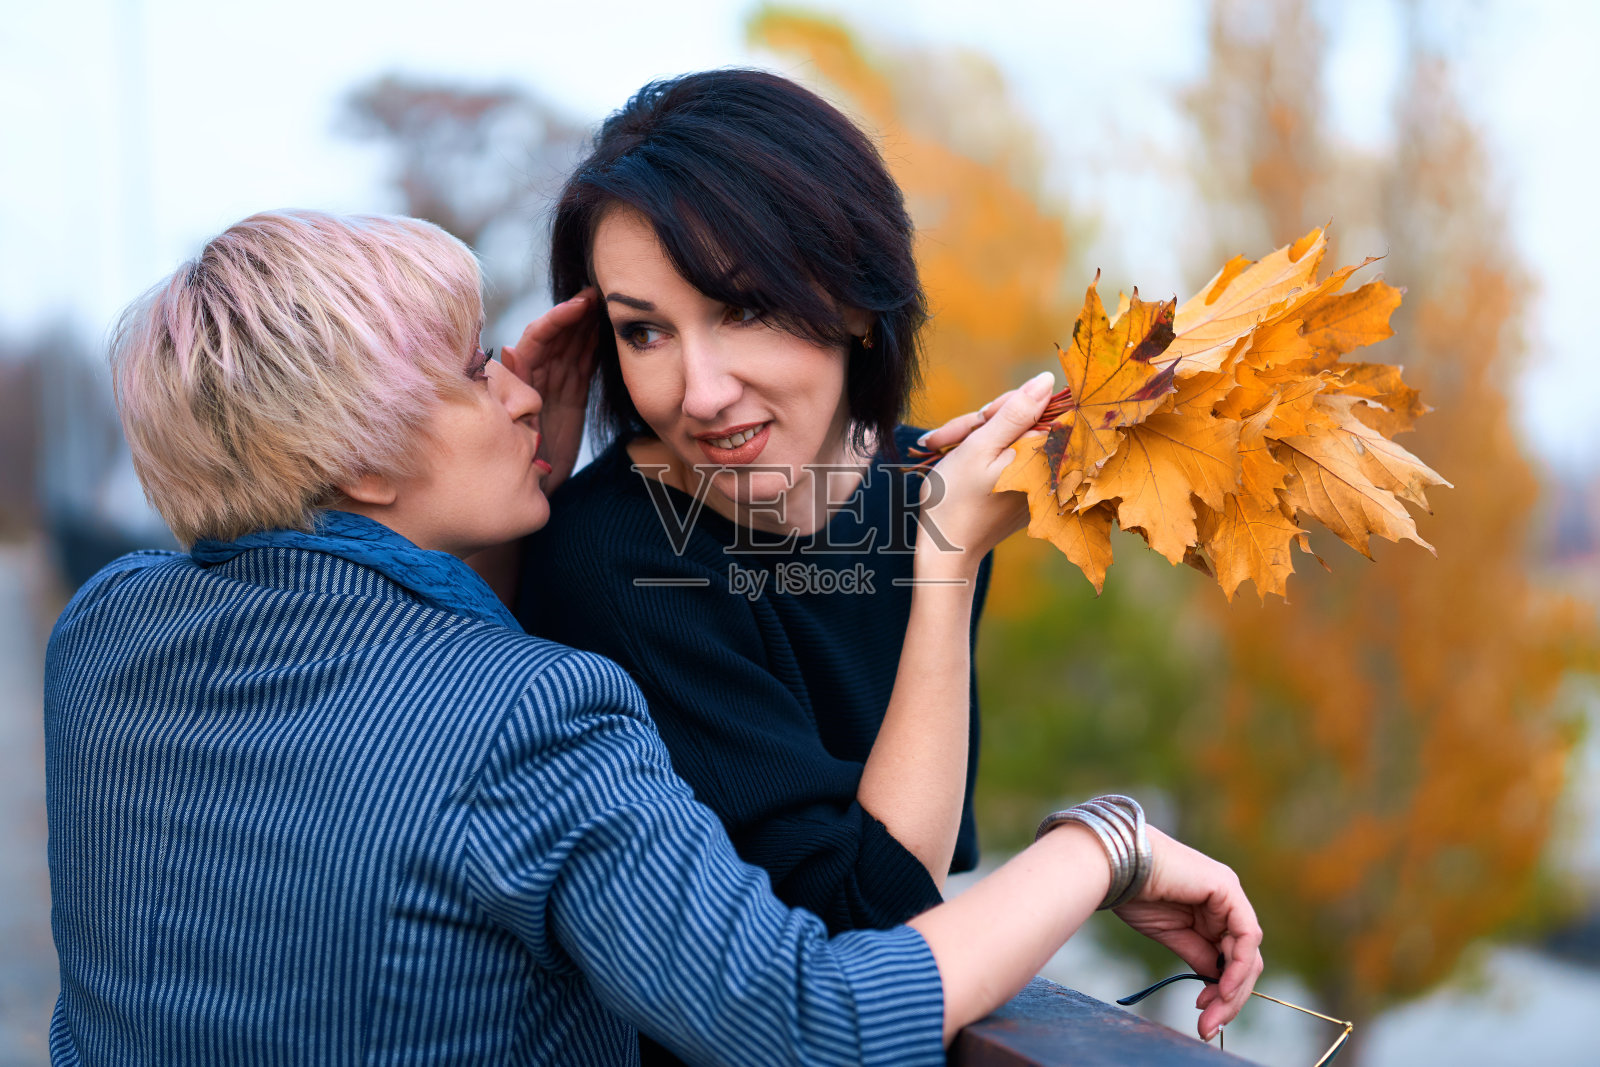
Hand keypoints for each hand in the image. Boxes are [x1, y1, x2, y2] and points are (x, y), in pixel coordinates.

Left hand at [501, 288, 600, 491]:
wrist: (528, 490)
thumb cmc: (512, 460)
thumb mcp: (509, 423)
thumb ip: (511, 386)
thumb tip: (508, 350)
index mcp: (521, 378)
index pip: (539, 338)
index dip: (558, 319)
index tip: (580, 304)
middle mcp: (537, 376)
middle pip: (559, 336)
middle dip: (577, 313)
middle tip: (601, 291)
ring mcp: (555, 385)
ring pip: (573, 346)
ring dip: (588, 324)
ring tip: (608, 301)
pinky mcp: (571, 397)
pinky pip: (584, 365)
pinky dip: (595, 346)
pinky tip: (608, 330)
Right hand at [914, 371, 1052, 574]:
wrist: (947, 551)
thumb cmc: (955, 499)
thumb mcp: (979, 447)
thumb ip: (1015, 412)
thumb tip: (1047, 379)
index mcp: (1044, 453)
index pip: (1034, 404)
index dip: (1000, 407)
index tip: (975, 422)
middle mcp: (1050, 468)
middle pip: (1021, 421)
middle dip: (982, 423)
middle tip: (947, 439)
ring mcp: (1040, 482)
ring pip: (1010, 438)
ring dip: (975, 438)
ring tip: (942, 449)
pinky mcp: (1027, 492)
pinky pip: (1011, 459)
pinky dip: (984, 457)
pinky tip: (957, 464)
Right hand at [1112, 828, 1264, 1040]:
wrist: (1115, 865)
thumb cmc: (1134, 893)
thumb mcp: (1171, 934)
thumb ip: (1197, 954)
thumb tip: (1217, 982)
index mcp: (1211, 909)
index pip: (1230, 956)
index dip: (1222, 989)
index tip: (1204, 1013)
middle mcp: (1225, 901)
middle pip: (1242, 958)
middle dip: (1229, 996)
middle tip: (1209, 1025)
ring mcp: (1229, 894)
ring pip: (1247, 951)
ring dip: (1234, 988)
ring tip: (1213, 1013)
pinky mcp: (1228, 889)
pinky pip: (1245, 935)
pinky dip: (1238, 965)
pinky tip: (1224, 987)